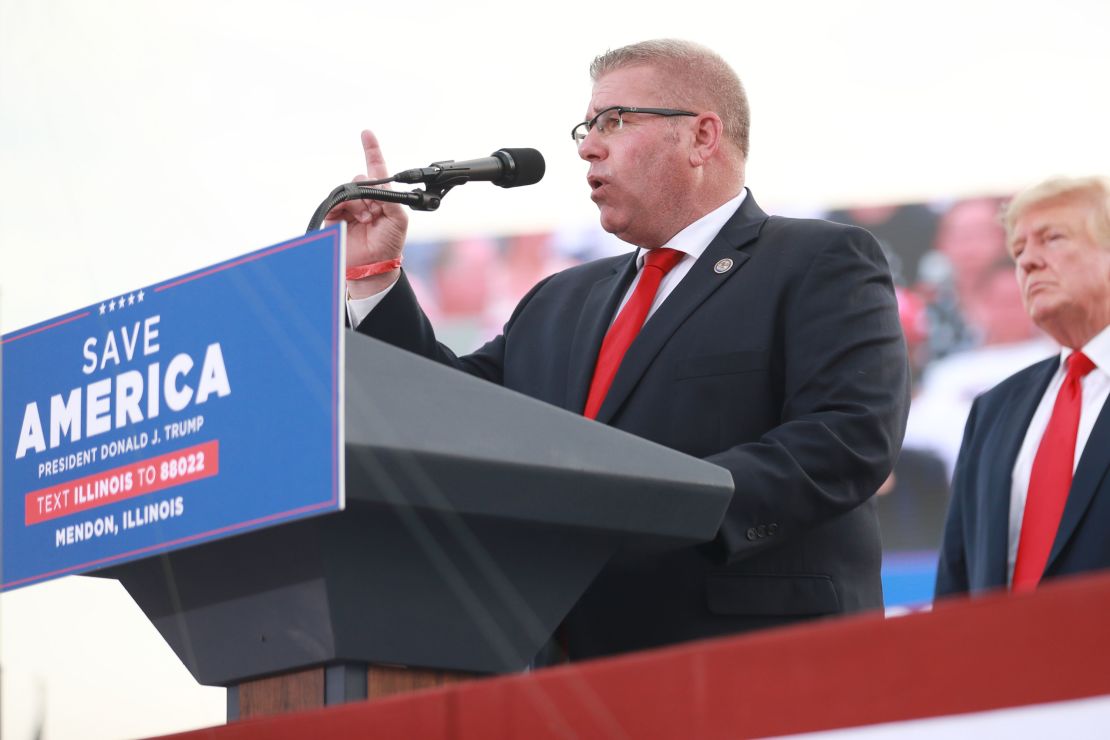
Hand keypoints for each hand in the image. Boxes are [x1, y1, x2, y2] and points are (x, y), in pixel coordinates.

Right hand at [325, 129, 408, 297]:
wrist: (372, 266)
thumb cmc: (389, 244)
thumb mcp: (398, 219)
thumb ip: (390, 198)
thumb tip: (373, 184)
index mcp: (383, 197)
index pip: (377, 170)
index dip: (372, 150)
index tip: (366, 133)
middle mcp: (366, 199)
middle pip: (363, 178)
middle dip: (370, 191)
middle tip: (375, 211)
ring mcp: (350, 206)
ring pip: (351, 188)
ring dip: (361, 203)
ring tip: (367, 219)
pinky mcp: (335, 215)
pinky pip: (338, 200)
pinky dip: (347, 206)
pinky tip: (357, 219)